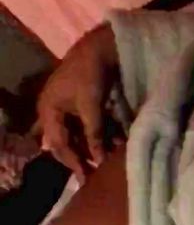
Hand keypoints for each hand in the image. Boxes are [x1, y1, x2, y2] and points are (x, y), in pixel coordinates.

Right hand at [36, 24, 117, 181]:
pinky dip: (99, 136)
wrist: (100, 47)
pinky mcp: (81, 105)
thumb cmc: (90, 74)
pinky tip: (114, 143)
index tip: (85, 178)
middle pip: (65, 143)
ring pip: (78, 136)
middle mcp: (54, 112)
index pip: (59, 145)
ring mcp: (67, 108)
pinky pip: (87, 127)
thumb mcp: (90, 107)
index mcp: (48, 111)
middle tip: (93, 175)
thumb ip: (94, 135)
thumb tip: (100, 161)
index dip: (73, 162)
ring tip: (108, 160)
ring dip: (93, 147)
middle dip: (81, 157)